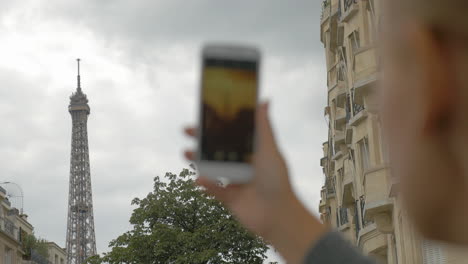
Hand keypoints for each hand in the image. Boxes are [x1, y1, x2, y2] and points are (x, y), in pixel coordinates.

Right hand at [184, 102, 326, 263]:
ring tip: (186, 153)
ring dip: (198, 160)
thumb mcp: (269, 149)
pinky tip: (198, 178)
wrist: (277, 215)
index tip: (204, 115)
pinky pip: (213, 188)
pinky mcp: (228, 198)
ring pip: (211, 168)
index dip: (218, 125)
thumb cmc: (277, 180)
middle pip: (218, 149)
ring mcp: (234, 181)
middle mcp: (242, 164)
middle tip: (187, 131)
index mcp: (252, 151)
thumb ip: (263, 127)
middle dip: (202, 140)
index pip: (231, 134)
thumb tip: (264, 100)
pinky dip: (205, 183)